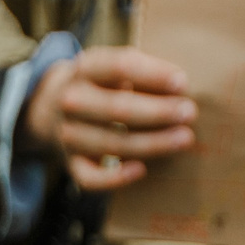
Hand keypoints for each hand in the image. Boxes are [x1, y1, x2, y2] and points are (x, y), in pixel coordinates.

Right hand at [20, 46, 196, 192]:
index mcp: (86, 68)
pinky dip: (114, 178)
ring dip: (152, 143)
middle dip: (157, 112)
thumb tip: (180, 89)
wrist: (54, 106)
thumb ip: (144, 71)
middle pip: (117, 108)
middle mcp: (71, 100)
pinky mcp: (70, 163)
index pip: (120, 67)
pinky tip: (141, 170)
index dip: (153, 75)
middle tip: (190, 113)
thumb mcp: (115, 66)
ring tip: (184, 139)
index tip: (183, 83)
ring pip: (111, 143)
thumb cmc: (102, 83)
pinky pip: (90, 178)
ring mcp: (68, 134)